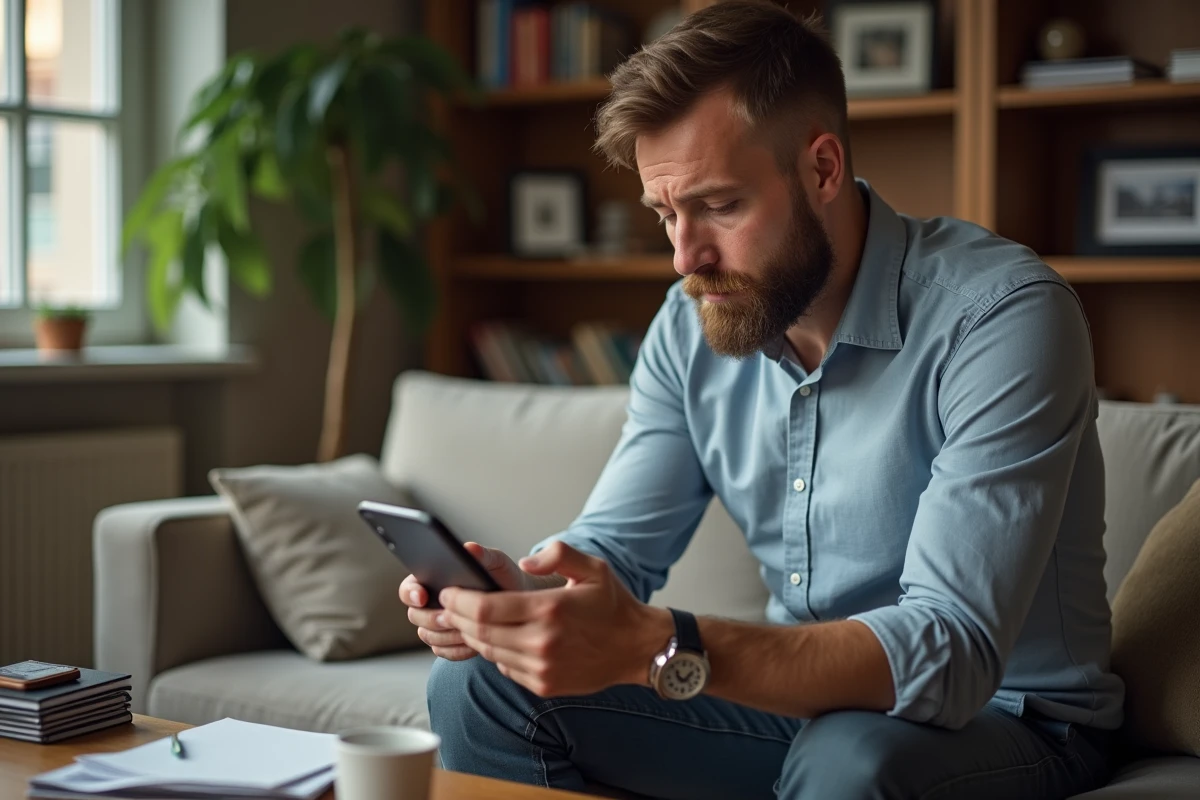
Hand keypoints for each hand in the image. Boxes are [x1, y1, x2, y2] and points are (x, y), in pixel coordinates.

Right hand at [400, 542, 528, 660]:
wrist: (518, 604)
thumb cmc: (503, 578)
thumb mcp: (496, 562)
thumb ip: (483, 555)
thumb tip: (470, 548)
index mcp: (433, 579)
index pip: (409, 587)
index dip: (411, 593)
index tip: (423, 596)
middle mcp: (430, 603)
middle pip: (414, 615)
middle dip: (431, 618)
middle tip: (450, 615)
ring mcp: (436, 625)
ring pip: (427, 635)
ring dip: (446, 635)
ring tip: (468, 629)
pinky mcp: (446, 643)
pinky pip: (441, 651)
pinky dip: (456, 649)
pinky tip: (473, 643)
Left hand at [438, 541, 671, 696]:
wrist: (636, 648)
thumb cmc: (612, 605)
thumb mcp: (593, 567)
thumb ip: (558, 554)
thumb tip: (525, 561)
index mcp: (549, 610)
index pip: (485, 609)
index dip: (458, 600)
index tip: (448, 591)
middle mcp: (542, 643)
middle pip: (479, 632)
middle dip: (457, 617)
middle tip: (448, 605)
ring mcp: (541, 668)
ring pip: (489, 652)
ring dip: (472, 635)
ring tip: (465, 620)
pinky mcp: (543, 685)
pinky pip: (505, 668)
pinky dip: (494, 652)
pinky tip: (496, 638)